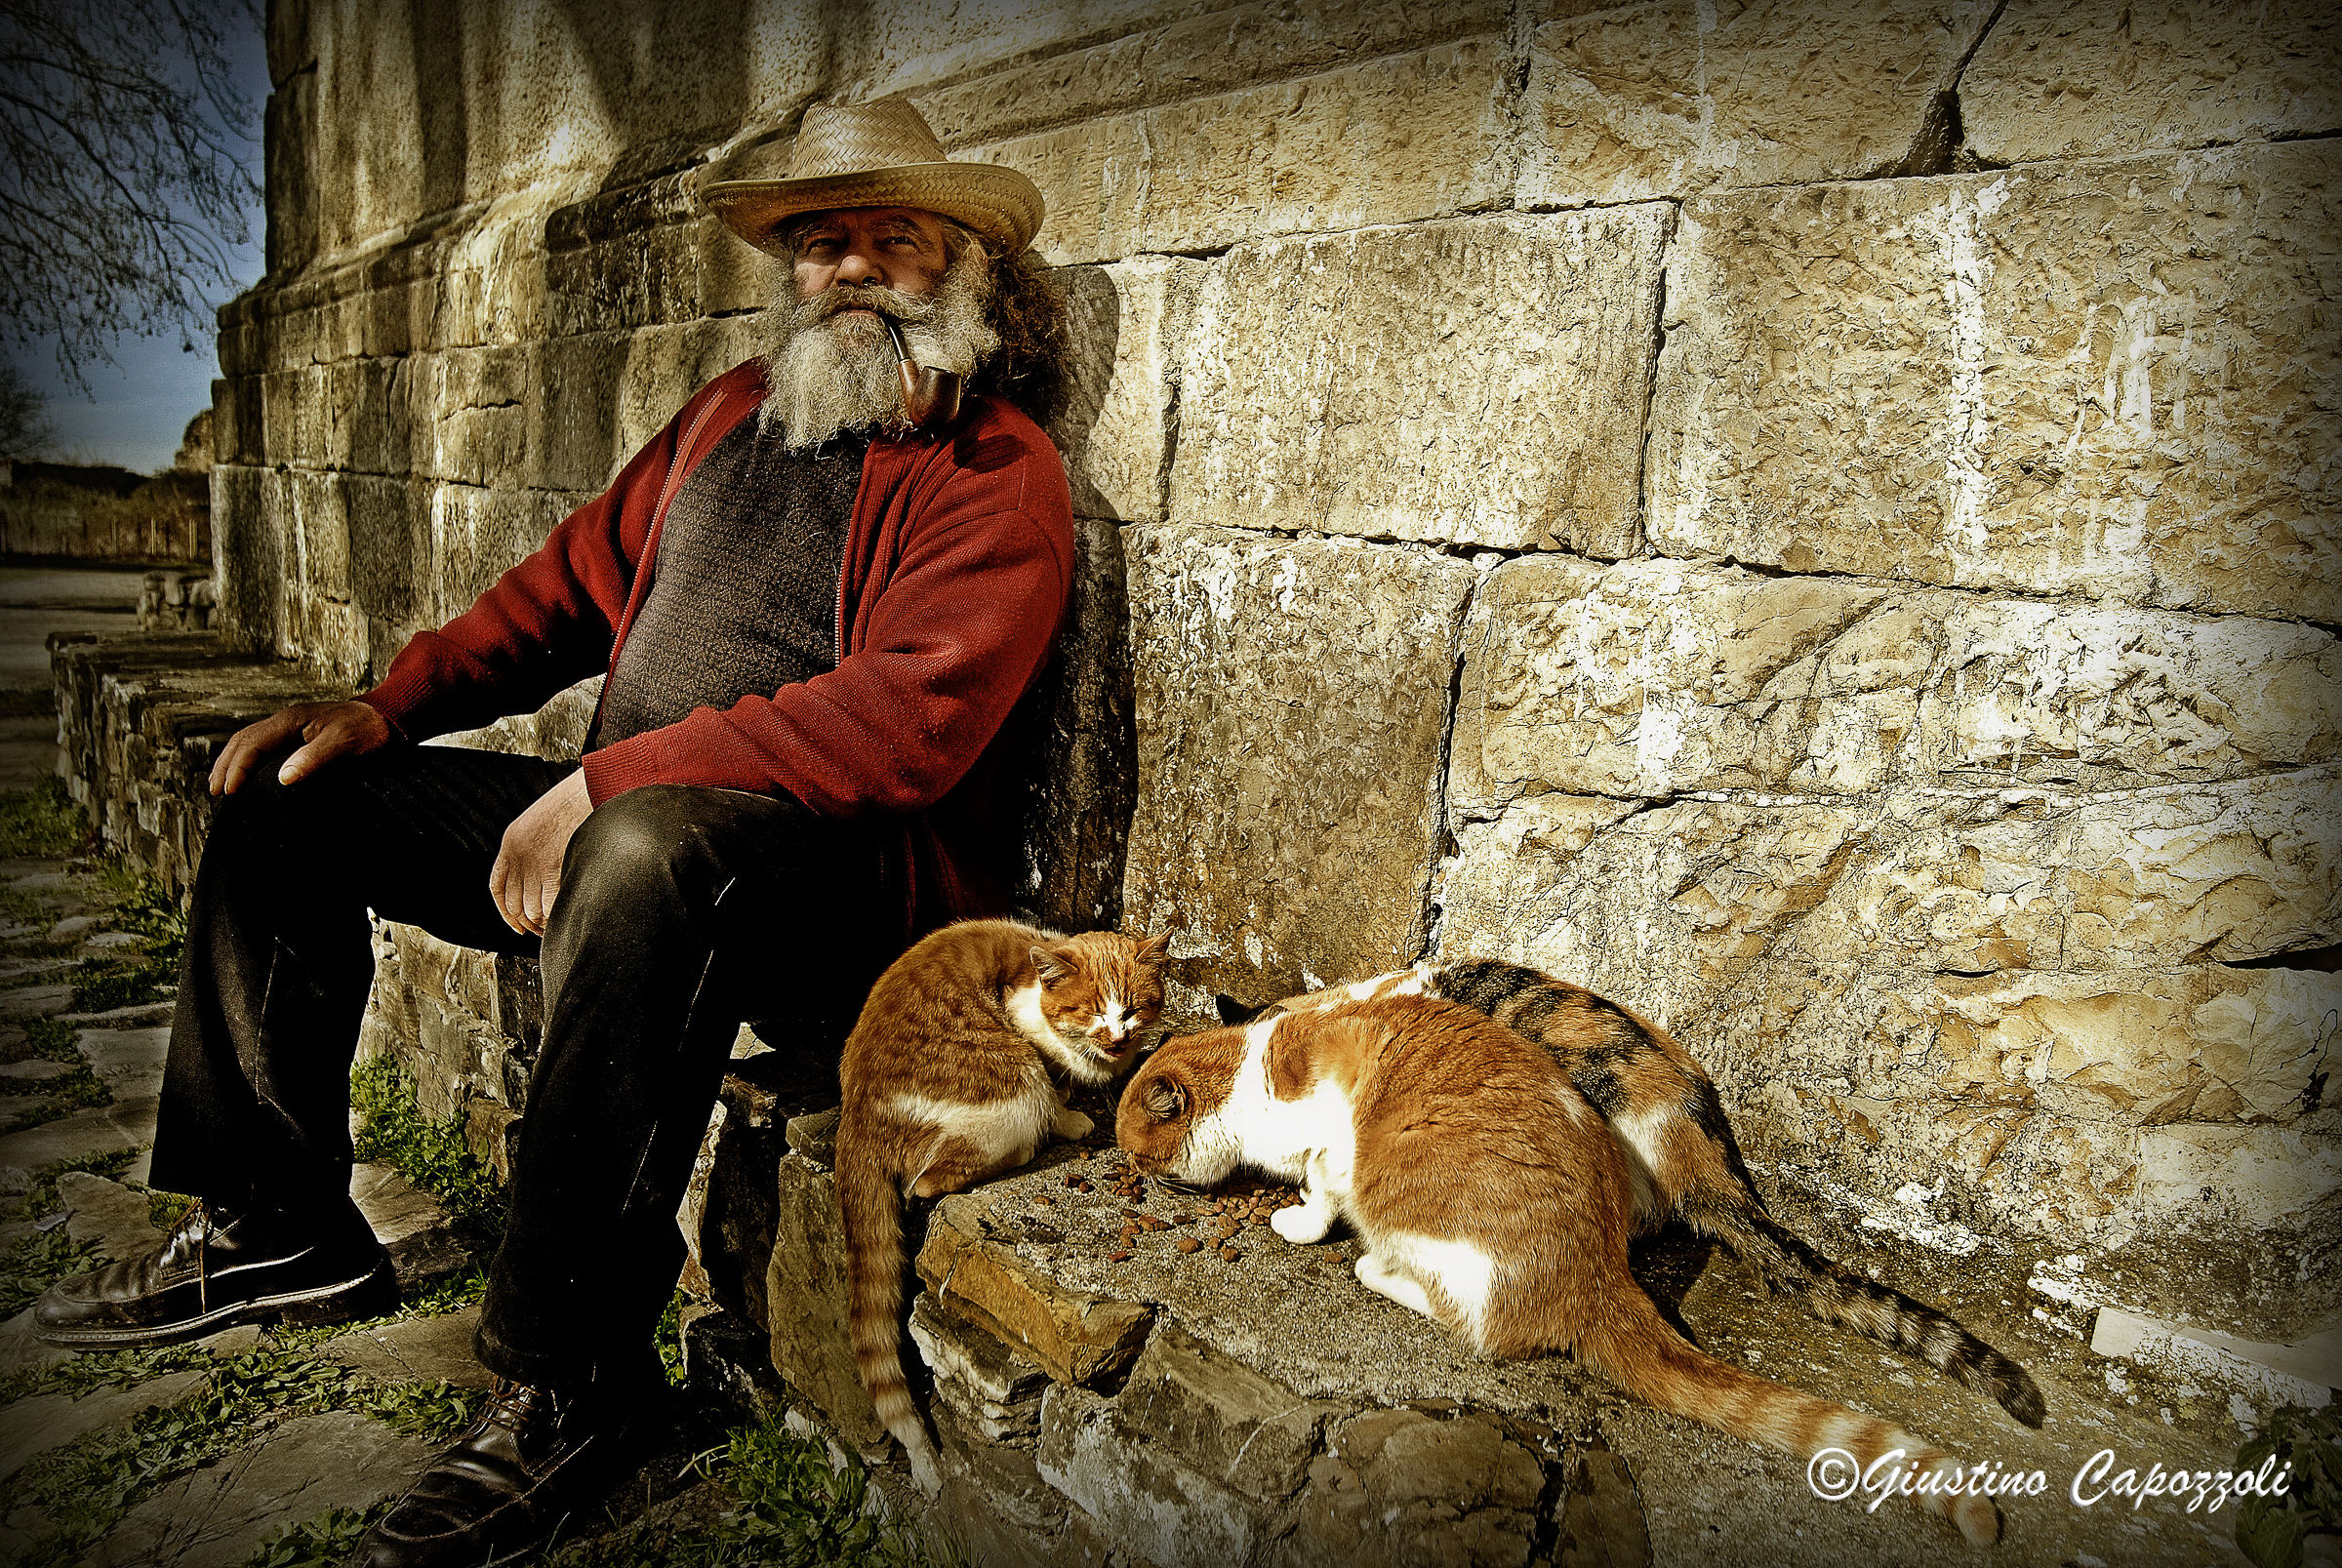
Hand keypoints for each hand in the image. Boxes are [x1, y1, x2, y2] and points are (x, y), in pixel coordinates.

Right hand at [209, 701, 392, 795]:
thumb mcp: (343, 744)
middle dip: (226, 766)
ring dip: (231, 763)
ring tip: (220, 787)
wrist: (385, 719)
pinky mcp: (295, 737)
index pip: (251, 742)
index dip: (237, 767)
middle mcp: (283, 722)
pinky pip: (262, 748)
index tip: (230, 791)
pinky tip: (244, 778)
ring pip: (248, 743)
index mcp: (290, 719)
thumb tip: (283, 778)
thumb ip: (314, 758)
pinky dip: (246, 762)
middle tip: (216, 793)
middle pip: (242, 741)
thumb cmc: (366, 730)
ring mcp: (288, 729)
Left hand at [489, 771, 595, 935]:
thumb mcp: (540, 821)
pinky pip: (549, 905)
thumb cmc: (574, 803)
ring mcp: (534, 862)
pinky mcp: (553, 867)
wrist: (590, 788)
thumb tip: (540, 875)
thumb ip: (534, 846)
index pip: (498, 887)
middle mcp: (518, 854)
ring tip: (552, 929)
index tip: (516, 923)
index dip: (505, 911)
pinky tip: (561, 921)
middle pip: (513, 903)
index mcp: (511, 842)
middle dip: (525, 922)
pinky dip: (553, 918)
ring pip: (530, 909)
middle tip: (538, 931)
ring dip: (540, 924)